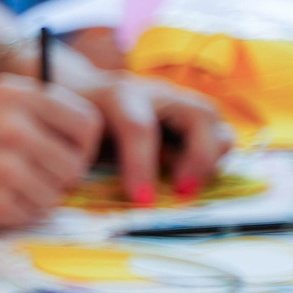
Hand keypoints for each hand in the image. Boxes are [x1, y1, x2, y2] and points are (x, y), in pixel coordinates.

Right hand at [0, 75, 99, 229]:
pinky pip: (29, 217)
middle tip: (22, 178)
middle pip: (73, 165)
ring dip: (32, 198)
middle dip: (55, 176)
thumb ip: (29, 111)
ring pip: (54, 195)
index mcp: (16, 95)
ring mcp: (5, 169)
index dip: (80, 145)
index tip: (64, 155)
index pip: (86, 123)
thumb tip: (79, 139)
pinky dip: (12, 214)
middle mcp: (16, 128)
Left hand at [71, 74, 233, 206]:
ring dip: (211, 157)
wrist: (82, 93)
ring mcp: (178, 99)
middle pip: (199, 114)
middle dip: (198, 157)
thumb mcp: (76, 138)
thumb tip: (100, 190)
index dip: (142, 166)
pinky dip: (213, 156)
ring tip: (187, 186)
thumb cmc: (75, 123)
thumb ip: (90, 157)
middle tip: (183, 193)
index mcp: (120, 95)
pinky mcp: (190, 114)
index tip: (142, 200)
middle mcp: (157, 92)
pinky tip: (191, 177)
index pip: (139, 128)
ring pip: (215, 121)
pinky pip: (217, 132)